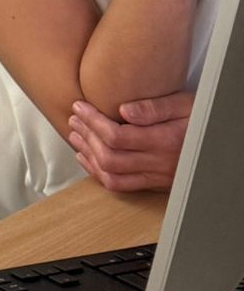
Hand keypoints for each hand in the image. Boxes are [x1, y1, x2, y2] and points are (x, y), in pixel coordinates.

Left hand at [68, 92, 193, 192]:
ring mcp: (156, 177)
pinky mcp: (154, 184)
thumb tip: (124, 111)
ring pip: (112, 174)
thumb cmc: (200, 119)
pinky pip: (121, 185)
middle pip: (110, 156)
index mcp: (165, 141)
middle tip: (74, 118)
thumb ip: (155, 108)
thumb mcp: (185, 105)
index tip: (80, 107)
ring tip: (75, 136)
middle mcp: (159, 163)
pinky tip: (87, 158)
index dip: (93, 122)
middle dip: (86, 136)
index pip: (117, 136)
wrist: (217, 145)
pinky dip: (98, 173)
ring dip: (88, 155)